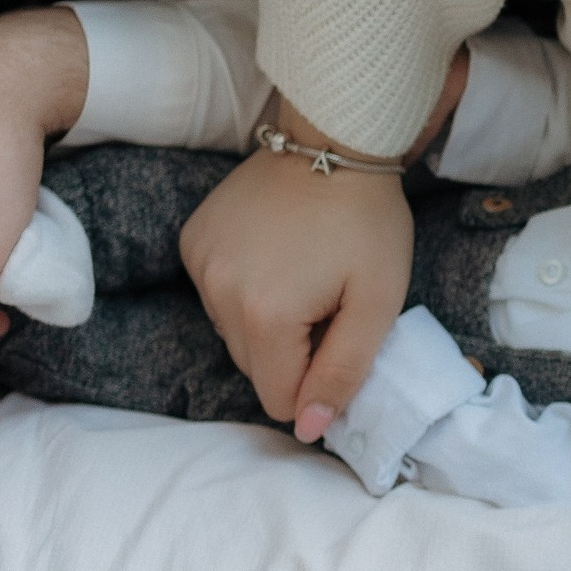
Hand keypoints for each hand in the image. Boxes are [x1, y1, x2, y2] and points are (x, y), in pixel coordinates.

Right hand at [180, 102, 413, 437]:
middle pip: (255, 367)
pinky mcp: (192, 240)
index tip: (340, 344)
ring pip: (234, 332)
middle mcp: (218, 294)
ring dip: (269, 322)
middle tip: (330, 303)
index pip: (278, 397)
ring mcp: (199, 264)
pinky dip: (245, 288)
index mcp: (266, 316)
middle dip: (294, 353)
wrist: (333, 141)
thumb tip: (310, 429)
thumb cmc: (368, 222)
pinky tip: (277, 254)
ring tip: (306, 275)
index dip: (315, 385)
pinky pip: (217, 293)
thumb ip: (344, 371)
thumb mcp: (378, 303)